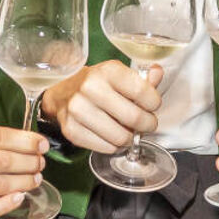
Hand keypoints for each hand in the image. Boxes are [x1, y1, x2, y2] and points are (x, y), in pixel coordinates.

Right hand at [37, 60, 162, 152]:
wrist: (61, 92)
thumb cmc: (96, 84)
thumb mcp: (118, 74)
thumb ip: (142, 78)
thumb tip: (157, 74)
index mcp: (107, 71)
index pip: (143, 92)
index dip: (154, 103)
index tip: (152, 105)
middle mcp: (90, 88)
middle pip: (134, 118)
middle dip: (147, 124)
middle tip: (147, 123)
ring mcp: (78, 110)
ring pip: (121, 138)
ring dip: (130, 137)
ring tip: (129, 130)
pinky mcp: (71, 130)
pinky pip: (106, 148)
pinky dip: (114, 145)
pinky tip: (112, 135)